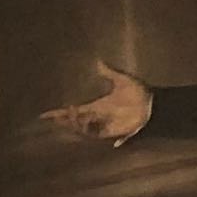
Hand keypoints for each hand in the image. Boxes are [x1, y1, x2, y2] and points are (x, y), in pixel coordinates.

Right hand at [33, 62, 151, 145]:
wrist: (152, 103)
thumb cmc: (138, 92)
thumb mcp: (122, 79)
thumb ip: (109, 72)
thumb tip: (98, 60)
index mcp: (96, 105)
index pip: (73, 110)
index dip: (59, 113)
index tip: (44, 115)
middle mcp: (97, 117)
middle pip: (74, 121)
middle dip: (65, 119)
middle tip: (59, 114)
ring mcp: (104, 126)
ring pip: (83, 129)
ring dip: (76, 123)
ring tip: (74, 113)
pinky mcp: (113, 132)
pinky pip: (97, 135)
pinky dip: (89, 131)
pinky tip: (83, 123)